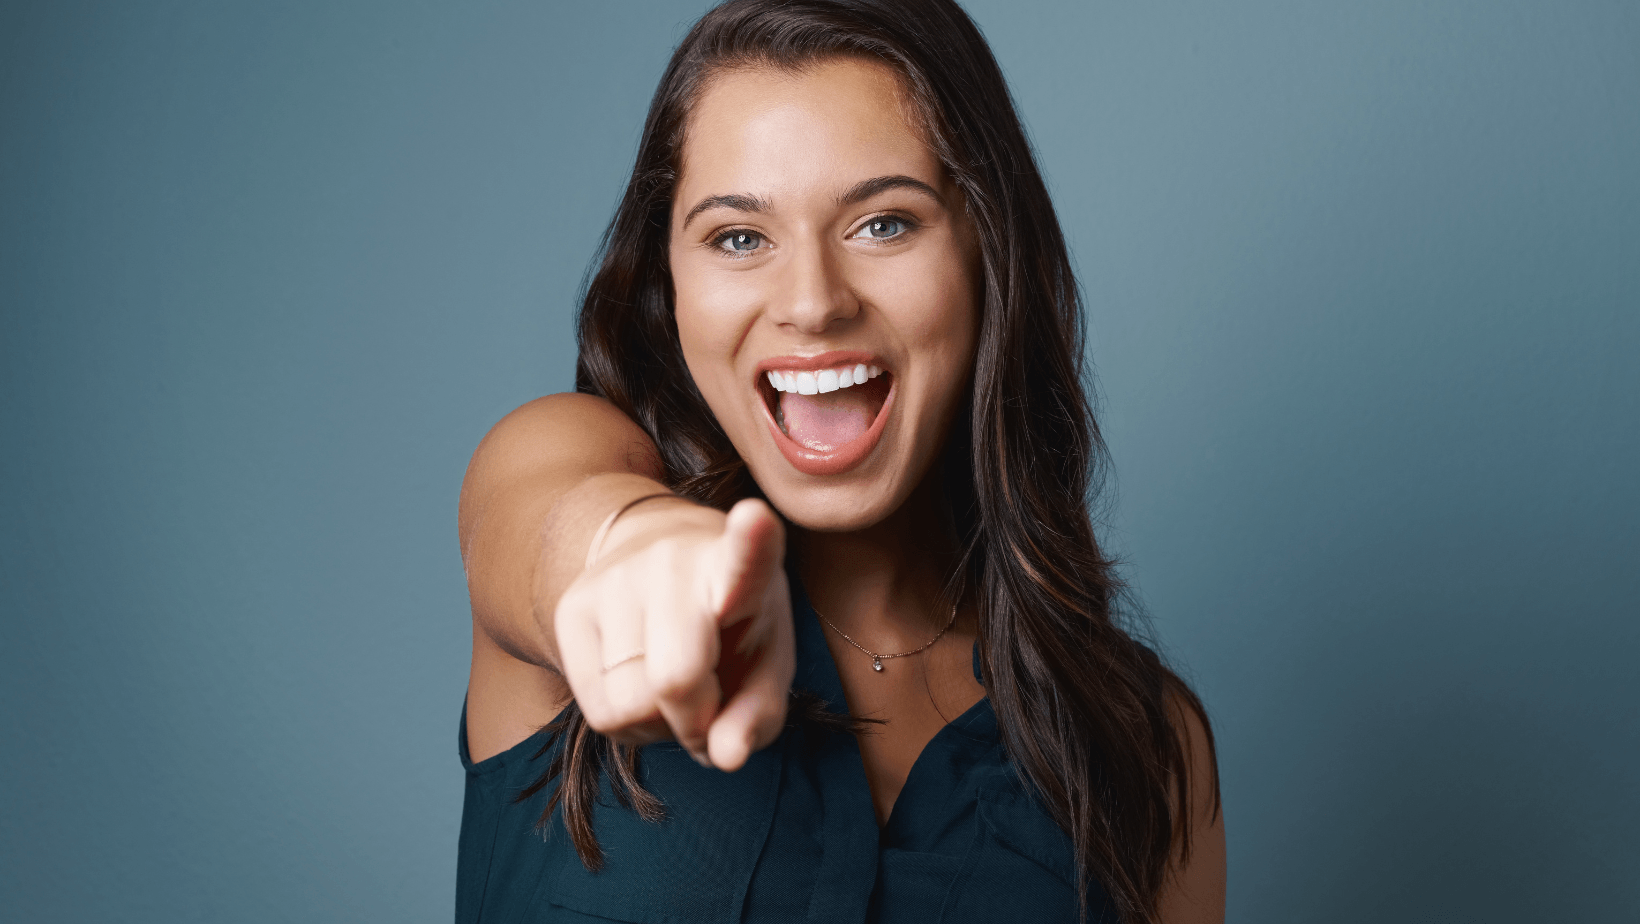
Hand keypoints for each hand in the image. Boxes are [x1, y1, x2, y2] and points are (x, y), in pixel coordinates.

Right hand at [551, 498, 793, 769]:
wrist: (658, 563)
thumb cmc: (732, 625)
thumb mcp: (766, 666)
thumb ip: (759, 715)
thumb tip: (726, 756)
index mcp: (738, 566)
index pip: (745, 556)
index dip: (753, 541)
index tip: (758, 517)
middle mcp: (672, 560)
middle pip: (675, 678)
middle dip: (697, 719)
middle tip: (712, 699)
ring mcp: (614, 578)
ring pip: (630, 704)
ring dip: (659, 721)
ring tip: (672, 683)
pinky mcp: (571, 607)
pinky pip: (598, 713)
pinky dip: (630, 725)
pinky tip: (641, 687)